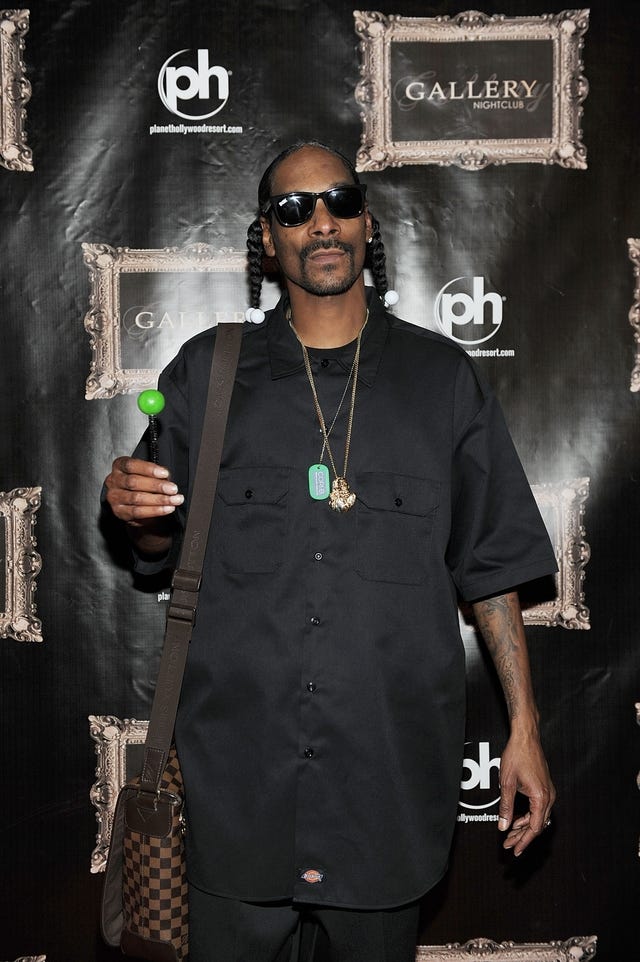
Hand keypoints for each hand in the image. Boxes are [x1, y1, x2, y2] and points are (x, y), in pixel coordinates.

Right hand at [104, 456, 183, 523]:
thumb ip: (155, 474)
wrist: (138, 505)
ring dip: (159, 499)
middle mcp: (113, 480)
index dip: (149, 469)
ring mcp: (114, 497)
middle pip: (133, 482)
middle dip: (156, 486)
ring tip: (174, 500)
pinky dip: (155, 510)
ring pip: (136, 498)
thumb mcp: (148, 474)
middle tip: (173, 489)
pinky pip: (137, 512)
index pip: (131, 465)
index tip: (165, 474)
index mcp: (119, 466)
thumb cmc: (144, 485)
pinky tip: (167, 508)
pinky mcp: (119, 512)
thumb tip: (167, 478)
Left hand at [497, 728, 554, 855]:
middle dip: (522, 837)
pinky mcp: (545, 787)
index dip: (524, 841)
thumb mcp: (507, 784)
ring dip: (524, 827)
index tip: (515, 850)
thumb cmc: (517, 756)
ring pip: (538, 817)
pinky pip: (539, 808)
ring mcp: (548, 792)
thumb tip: (503, 826)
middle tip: (509, 845)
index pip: (534, 828)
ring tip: (510, 834)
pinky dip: (528, 816)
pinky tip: (517, 820)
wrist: (526, 737)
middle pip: (537, 825)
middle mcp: (548, 796)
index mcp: (541, 797)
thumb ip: (506, 807)